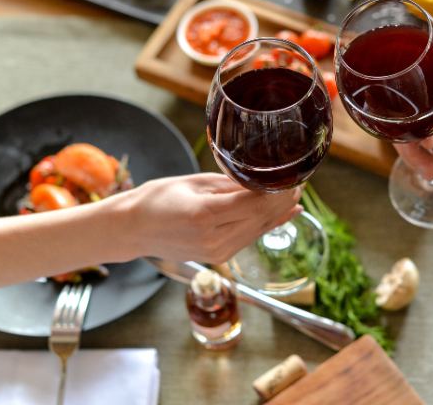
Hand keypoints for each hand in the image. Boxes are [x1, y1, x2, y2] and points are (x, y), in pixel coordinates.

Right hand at [112, 173, 302, 263]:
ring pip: (260, 229)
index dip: (279, 190)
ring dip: (281, 211)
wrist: (132, 230)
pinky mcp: (219, 257)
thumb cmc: (157, 199)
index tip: (293, 174)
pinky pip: (250, 237)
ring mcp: (217, 252)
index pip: (255, 202)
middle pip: (262, 217)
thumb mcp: (195, 182)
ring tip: (296, 191)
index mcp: (205, 215)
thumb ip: (230, 184)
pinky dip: (270, 224)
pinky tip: (288, 213)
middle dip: (285, 198)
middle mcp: (214, 239)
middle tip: (300, 180)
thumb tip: (262, 179)